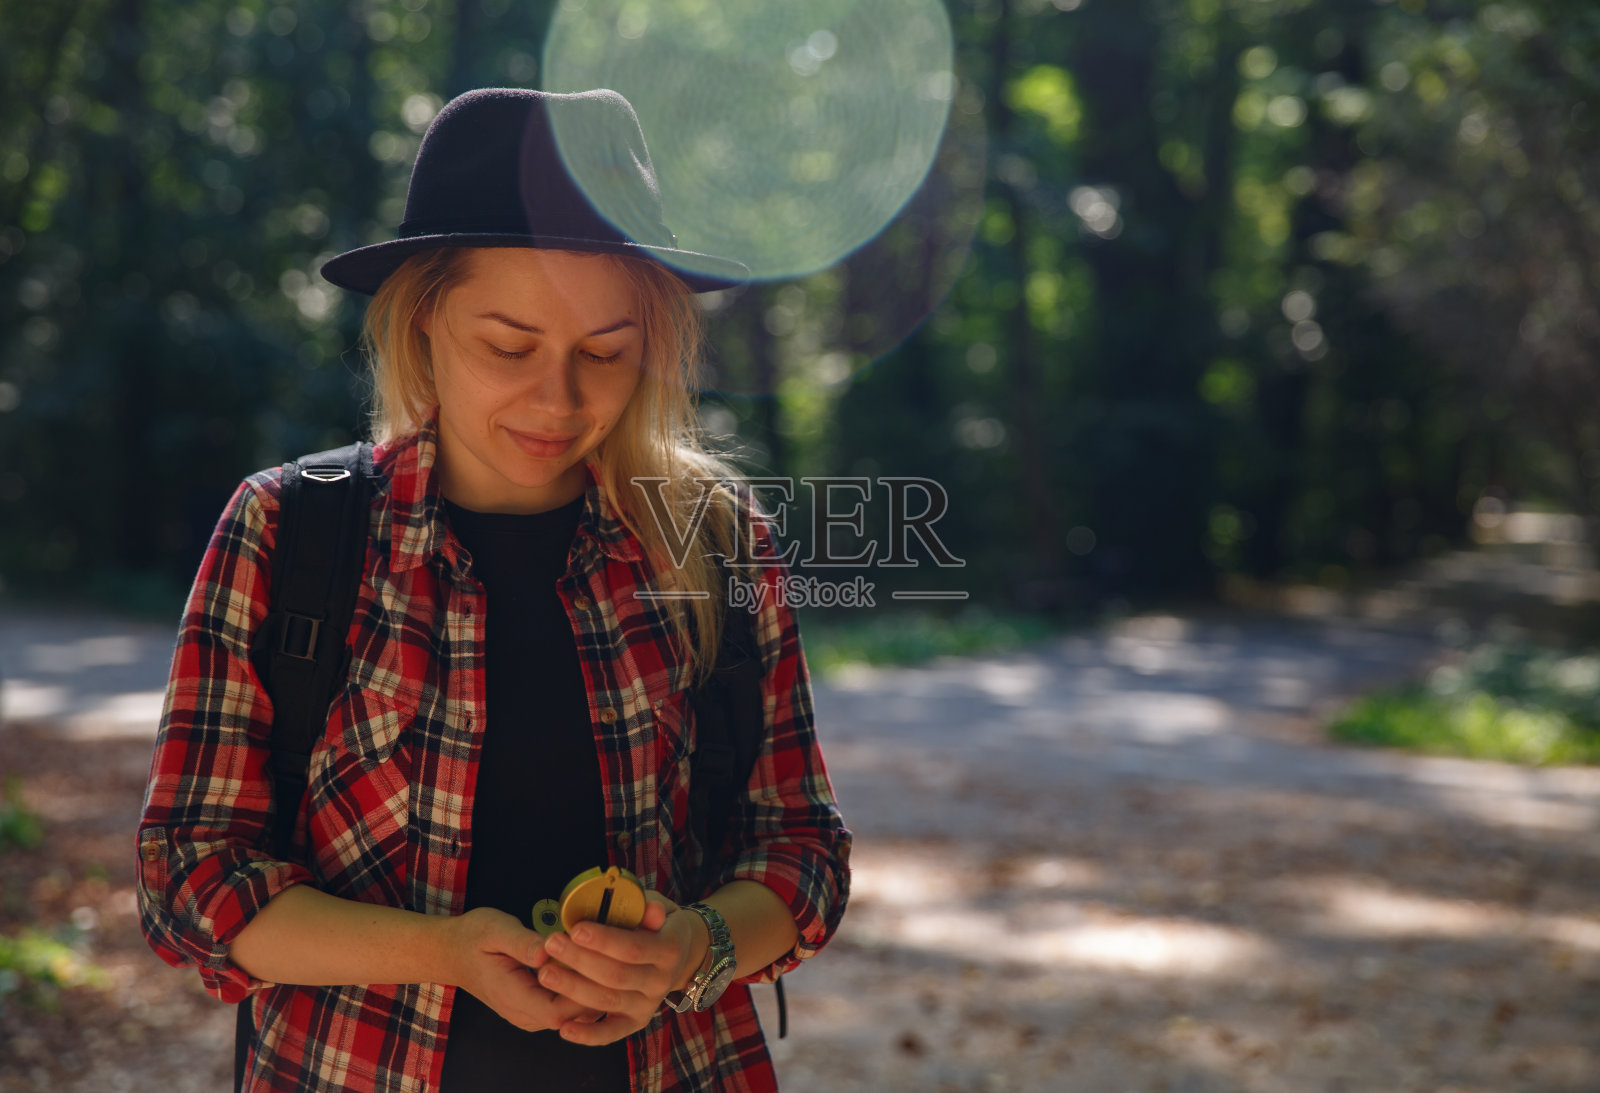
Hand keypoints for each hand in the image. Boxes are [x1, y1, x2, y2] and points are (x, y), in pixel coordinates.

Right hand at [443, 906, 605, 1031]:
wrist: (453, 952)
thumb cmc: (474, 937)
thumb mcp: (495, 929)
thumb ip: (521, 942)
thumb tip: (547, 952)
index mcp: (513, 997)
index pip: (559, 1011)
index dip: (582, 991)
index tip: (596, 961)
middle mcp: (524, 1014)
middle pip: (572, 1016)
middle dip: (594, 989)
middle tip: (611, 957)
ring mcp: (531, 1015)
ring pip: (573, 1014)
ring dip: (591, 990)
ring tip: (605, 959)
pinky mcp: (537, 1009)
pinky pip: (567, 1008)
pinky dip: (582, 990)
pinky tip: (592, 965)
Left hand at [531, 891, 710, 1044]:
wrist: (677, 954)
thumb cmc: (656, 925)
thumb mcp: (657, 908)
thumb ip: (649, 909)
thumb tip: (650, 908)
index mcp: (669, 950)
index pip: (633, 948)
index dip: (604, 941)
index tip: (575, 929)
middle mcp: (661, 982)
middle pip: (616, 975)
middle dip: (580, 960)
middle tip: (551, 943)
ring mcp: (648, 1005)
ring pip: (607, 1001)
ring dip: (574, 989)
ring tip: (545, 973)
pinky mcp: (635, 1022)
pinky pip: (610, 1033)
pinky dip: (587, 1035)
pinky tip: (564, 1029)